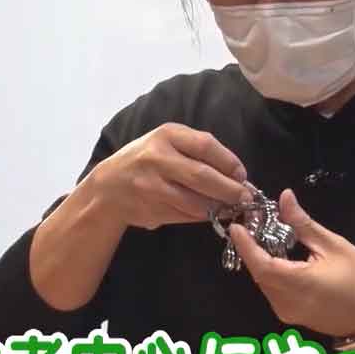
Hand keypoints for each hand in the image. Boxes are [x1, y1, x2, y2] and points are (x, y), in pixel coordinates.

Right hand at [83, 123, 250, 229]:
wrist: (108, 187)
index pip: (205, 145)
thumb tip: (236, 173)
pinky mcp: (152, 210)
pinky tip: (212, 214)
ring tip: (232, 208)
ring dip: (219, 207)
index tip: (242, 174)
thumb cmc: (147, 160)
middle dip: (229, 189)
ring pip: (195, 202)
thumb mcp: (166, 142)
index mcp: (166, 135)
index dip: (229, 161)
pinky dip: (203, 217)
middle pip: (202, 176)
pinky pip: (185, 216)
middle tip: (245, 197)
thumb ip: (196, 151)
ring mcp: (152, 187)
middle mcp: (157, 159)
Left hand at [229, 189, 354, 337]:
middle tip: (252, 226)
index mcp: (299, 284)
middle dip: (253, 251)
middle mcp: (287, 303)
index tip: (236, 227)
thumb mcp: (333, 245)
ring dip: (262, 262)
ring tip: (265, 239)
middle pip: (260, 274)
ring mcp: (287, 313)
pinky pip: (273, 292)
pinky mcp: (290, 316)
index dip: (245, 246)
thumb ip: (303, 224)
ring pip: (264, 284)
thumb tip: (285, 198)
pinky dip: (271, 274)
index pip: (261, 265)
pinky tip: (279, 258)